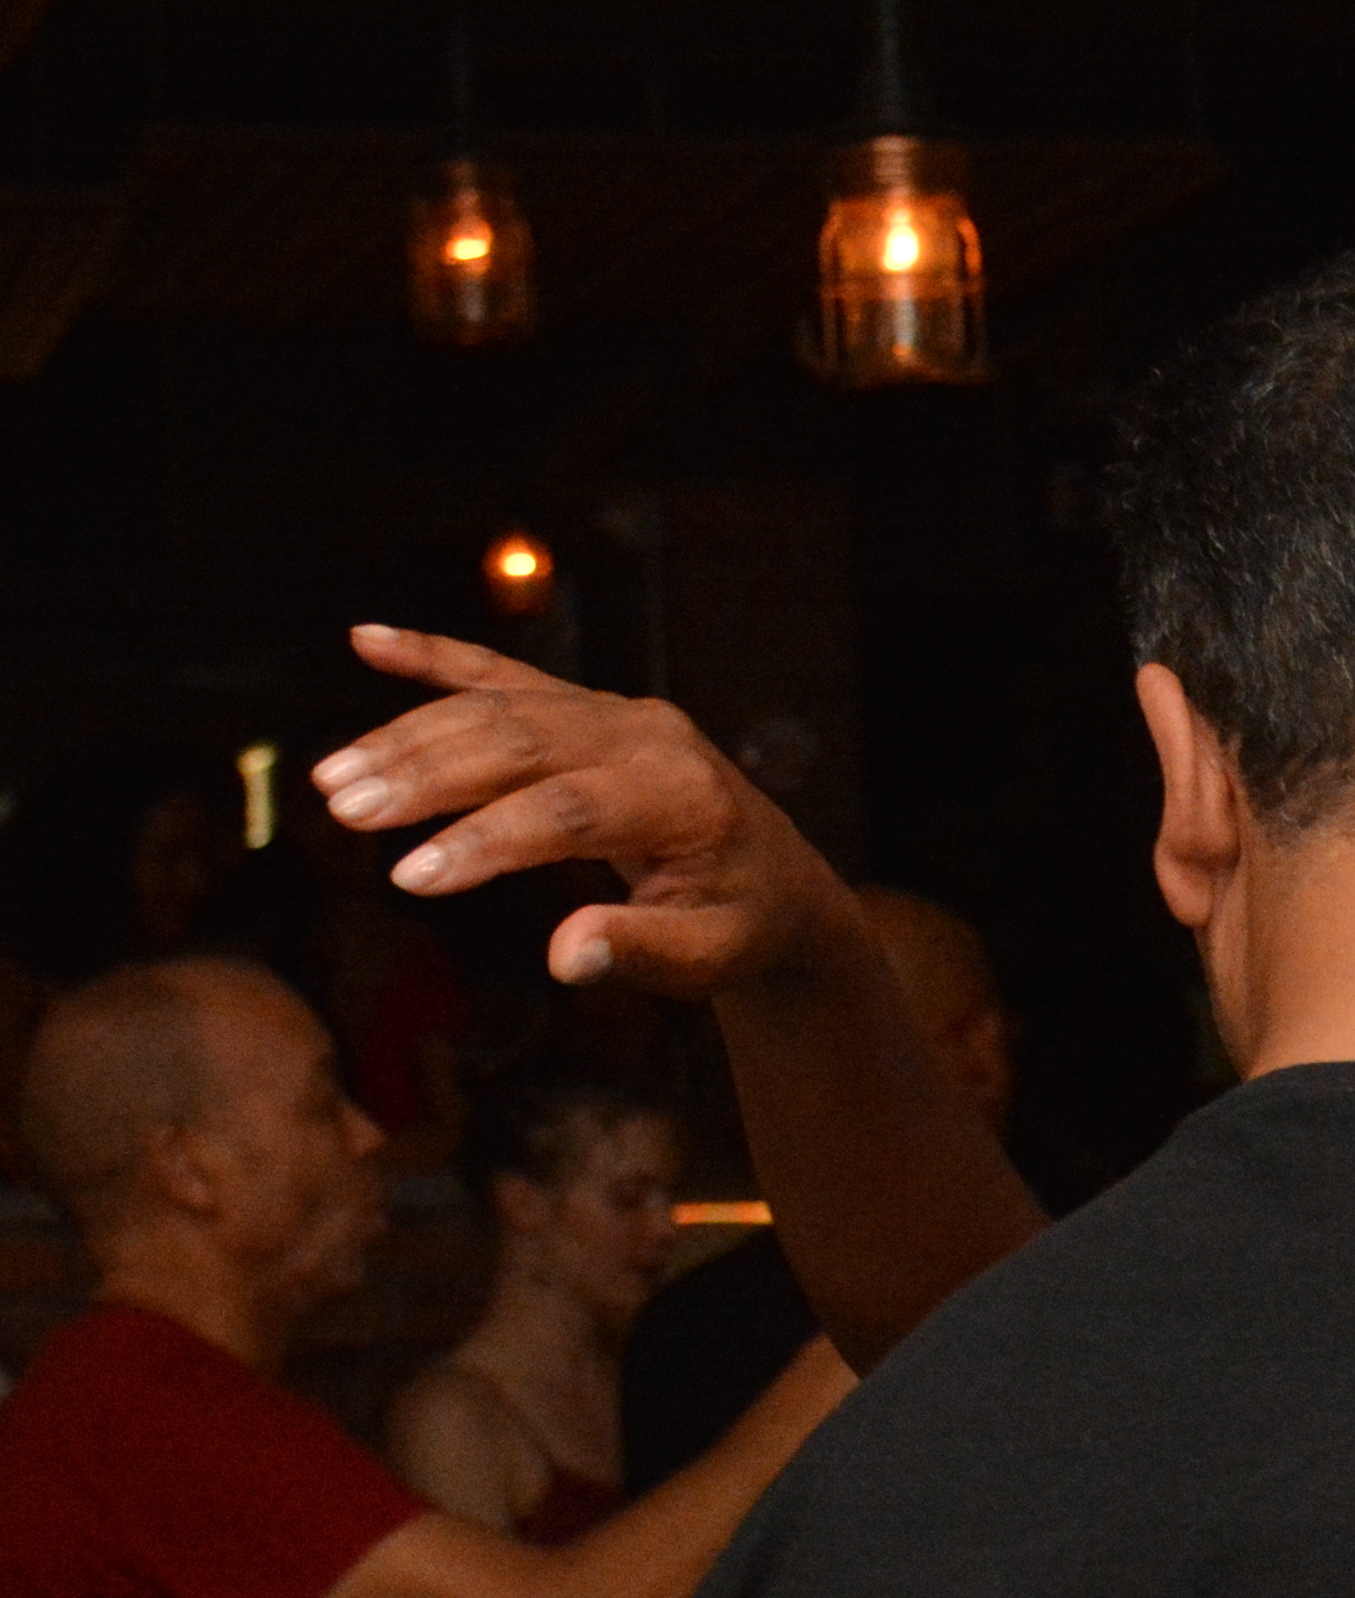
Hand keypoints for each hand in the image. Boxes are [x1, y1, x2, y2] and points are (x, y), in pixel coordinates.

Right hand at [313, 627, 875, 1004]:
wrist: (778, 882)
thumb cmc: (740, 927)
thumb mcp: (710, 957)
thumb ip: (641, 951)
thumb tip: (565, 956)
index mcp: (682, 798)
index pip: (568, 811)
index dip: (487, 841)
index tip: (411, 879)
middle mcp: (646, 736)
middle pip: (520, 743)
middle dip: (427, 775)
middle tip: (344, 811)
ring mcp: (615, 711)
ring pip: (498, 708)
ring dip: (410, 736)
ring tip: (334, 780)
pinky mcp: (587, 706)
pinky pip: (504, 673)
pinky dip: (434, 657)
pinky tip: (366, 640)